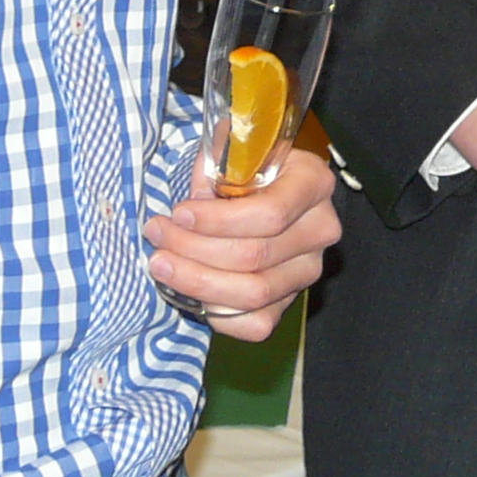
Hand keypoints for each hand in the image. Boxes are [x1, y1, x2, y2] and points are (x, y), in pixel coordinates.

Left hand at [147, 142, 342, 336]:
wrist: (264, 191)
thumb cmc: (244, 169)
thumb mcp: (231, 152)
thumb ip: (215, 168)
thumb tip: (195, 204)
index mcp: (313, 184)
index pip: (271, 214)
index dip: (218, 220)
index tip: (179, 212)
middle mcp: (320, 230)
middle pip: (254, 256)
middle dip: (193, 248)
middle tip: (157, 233)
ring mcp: (308, 270)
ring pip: (252, 293)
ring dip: (196, 281)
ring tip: (160, 262)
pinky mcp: (291, 300)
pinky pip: (257, 324)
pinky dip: (218, 314)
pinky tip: (190, 291)